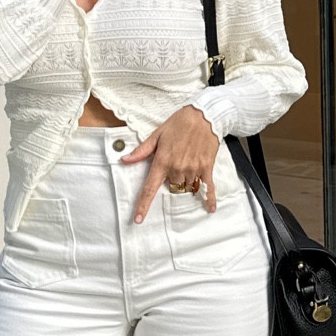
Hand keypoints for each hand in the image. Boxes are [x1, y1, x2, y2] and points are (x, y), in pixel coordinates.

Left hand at [123, 105, 220, 221]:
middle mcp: (177, 168)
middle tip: (176, 159)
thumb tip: (125, 160)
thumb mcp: (157, 134)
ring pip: (186, 186)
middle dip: (171, 178)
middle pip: (171, 186)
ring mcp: (193, 169)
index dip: (143, 205)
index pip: (150, 188)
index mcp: (162, 161)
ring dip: (186, 180)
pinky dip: (209, 199)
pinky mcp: (206, 168)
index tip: (138, 220)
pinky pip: (207, 188)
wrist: (204, 115)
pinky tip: (210, 209)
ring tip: (189, 160)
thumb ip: (142, 150)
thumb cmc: (179, 123)